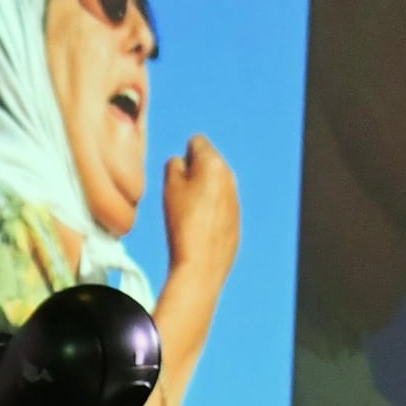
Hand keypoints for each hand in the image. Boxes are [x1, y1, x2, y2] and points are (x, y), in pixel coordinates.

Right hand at [161, 133, 241, 291]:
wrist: (201, 264)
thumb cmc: (183, 225)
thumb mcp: (169, 188)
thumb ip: (173, 166)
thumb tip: (181, 161)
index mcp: (213, 163)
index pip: (197, 141)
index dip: (182, 156)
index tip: (175, 175)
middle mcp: (230, 175)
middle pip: (207, 162)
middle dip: (193, 173)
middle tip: (178, 197)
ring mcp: (235, 196)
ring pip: (214, 183)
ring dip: (201, 191)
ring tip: (187, 214)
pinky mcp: (236, 216)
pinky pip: (220, 203)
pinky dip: (209, 209)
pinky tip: (198, 227)